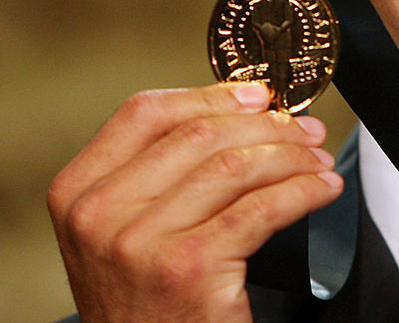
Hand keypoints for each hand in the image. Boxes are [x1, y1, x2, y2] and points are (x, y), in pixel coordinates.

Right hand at [47, 83, 342, 322]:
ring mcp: (141, 242)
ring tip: (317, 162)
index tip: (256, 95)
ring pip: (234, 166)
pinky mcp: (189, 268)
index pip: (145, 113)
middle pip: (198, 135)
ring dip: (291, 157)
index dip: (210, 96)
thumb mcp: (123, 231)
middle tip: (304, 131)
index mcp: (76, 192)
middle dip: (266, 125)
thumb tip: (239, 114)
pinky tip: (321, 190)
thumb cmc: (144, 302)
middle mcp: (99, 215)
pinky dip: (302, 192)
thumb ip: (157, 174)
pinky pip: (262, 209)